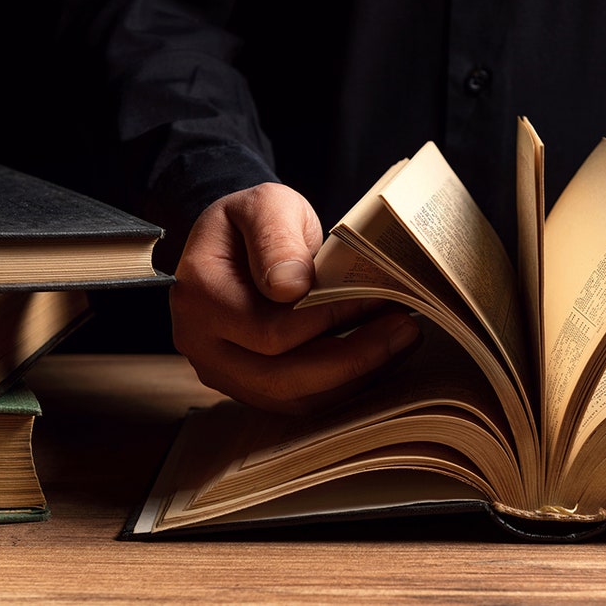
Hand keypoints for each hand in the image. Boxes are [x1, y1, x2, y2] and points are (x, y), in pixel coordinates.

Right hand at [169, 183, 420, 413]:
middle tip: (405, 328)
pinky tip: (381, 357)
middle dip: (353, 358)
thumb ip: (274, 237)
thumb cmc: (253, 220)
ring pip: (293, 399)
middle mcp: (201, 344)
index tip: (376, 296)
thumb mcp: (265, 204)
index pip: (271, 331)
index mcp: (199, 296)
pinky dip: (344, 384)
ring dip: (355, 376)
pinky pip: (299, 401)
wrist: (237, 241)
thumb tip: (291, 287)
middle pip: (281, 378)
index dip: (329, 320)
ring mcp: (222, 372)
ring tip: (402, 341)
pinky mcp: (248, 386)